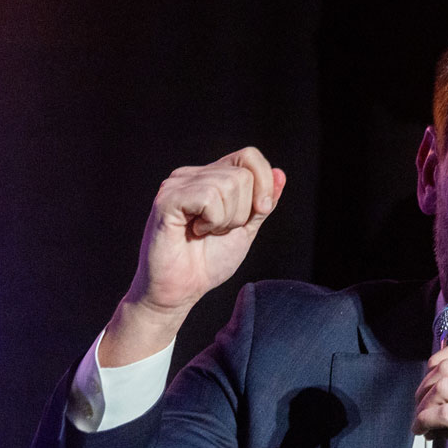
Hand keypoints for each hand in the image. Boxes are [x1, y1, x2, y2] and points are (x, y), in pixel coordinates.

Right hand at [100, 147, 285, 365]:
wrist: (180, 291)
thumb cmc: (208, 261)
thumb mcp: (245, 229)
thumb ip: (262, 203)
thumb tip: (280, 173)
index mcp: (211, 177)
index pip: (248, 156)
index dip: (264, 182)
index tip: (261, 211)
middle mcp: (192, 175)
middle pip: (243, 174)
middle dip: (243, 211)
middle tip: (219, 230)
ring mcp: (177, 184)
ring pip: (228, 184)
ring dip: (226, 219)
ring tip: (206, 232)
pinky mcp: (167, 199)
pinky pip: (209, 197)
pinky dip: (212, 220)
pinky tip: (195, 231)